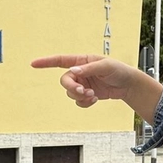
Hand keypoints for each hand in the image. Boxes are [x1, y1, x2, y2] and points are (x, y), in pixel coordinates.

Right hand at [31, 55, 162, 120]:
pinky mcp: (87, 94)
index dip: (46, 62)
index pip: (60, 60)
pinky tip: (94, 99)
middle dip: (72, 88)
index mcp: (82, 61)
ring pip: (70, 93)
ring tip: (93, 95)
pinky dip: (84, 102)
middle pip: (65, 81)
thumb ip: (88, 69)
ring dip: (80, 96)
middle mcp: (80, 72)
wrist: (129, 85)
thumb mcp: (105, 66)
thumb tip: (73, 71)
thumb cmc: (119, 70)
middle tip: (83, 91)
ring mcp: (83, 84)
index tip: (34, 64)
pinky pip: (78, 101)